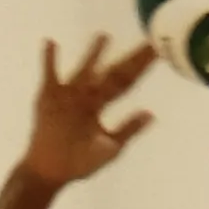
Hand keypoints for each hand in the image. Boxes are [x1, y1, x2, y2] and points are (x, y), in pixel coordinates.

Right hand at [23, 37, 155, 186]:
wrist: (49, 172)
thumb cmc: (79, 162)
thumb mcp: (110, 147)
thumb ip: (128, 130)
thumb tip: (151, 114)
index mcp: (101, 103)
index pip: (127, 82)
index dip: (142, 68)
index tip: (160, 52)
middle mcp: (87, 94)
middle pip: (113, 73)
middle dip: (132, 58)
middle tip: (150, 40)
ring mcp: (68, 94)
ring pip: (84, 70)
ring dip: (94, 55)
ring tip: (105, 37)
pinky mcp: (48, 98)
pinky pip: (50, 75)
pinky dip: (49, 60)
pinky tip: (51, 42)